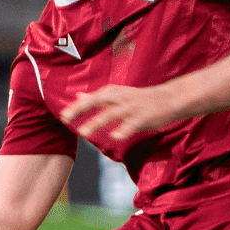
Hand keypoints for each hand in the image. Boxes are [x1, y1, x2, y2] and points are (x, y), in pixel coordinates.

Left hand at [60, 84, 184, 141]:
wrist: (168, 99)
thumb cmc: (139, 99)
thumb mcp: (117, 95)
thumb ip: (97, 97)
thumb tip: (77, 97)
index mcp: (113, 93)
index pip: (91, 99)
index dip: (76, 107)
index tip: (62, 116)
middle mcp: (120, 98)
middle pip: (96, 101)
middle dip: (81, 109)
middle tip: (66, 118)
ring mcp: (131, 107)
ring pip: (111, 114)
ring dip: (96, 122)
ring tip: (83, 132)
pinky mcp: (142, 117)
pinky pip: (130, 125)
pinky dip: (122, 130)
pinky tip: (114, 137)